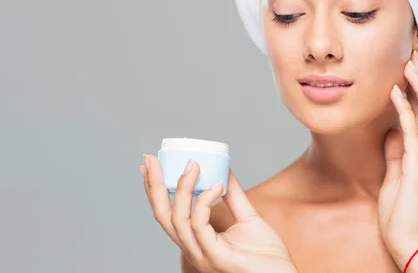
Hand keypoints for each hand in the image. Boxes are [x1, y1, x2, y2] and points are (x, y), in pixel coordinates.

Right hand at [141, 155, 297, 272]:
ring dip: (182, 187)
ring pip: (177, 219)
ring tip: (193, 165)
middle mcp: (194, 249)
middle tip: (150, 158)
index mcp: (197, 241)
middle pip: (162, 216)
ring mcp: (203, 255)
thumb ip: (234, 196)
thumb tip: (223, 170)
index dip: (155, 190)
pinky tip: (217, 185)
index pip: (167, 214)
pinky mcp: (216, 257)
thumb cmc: (267, 257)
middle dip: (153, 185)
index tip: (150, 164)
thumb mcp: (248, 218)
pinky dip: (204, 201)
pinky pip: (199, 226)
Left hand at [377, 50, 417, 268]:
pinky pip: (413, 133)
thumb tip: (393, 131)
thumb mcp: (394, 175)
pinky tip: (395, 93)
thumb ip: (397, 152)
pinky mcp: (417, 168)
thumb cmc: (400, 211)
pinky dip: (405, 110)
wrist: (408, 240)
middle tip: (413, 56)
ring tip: (409, 65)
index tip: (409, 68)